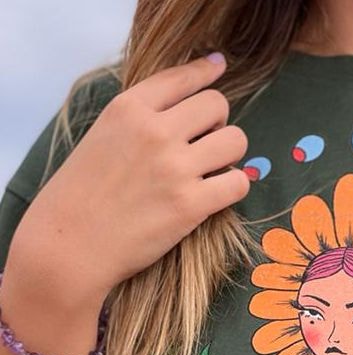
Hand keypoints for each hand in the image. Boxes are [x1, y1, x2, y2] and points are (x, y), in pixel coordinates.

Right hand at [11, 53, 249, 308]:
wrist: (70, 244)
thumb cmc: (81, 195)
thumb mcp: (102, 136)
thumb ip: (138, 120)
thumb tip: (183, 110)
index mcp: (128, 108)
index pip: (181, 77)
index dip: (206, 71)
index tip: (217, 68)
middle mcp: (154, 131)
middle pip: (217, 105)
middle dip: (218, 123)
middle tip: (204, 144)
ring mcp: (175, 167)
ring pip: (236, 140)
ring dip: (230, 155)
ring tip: (212, 170)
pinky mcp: (190, 204)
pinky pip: (238, 183)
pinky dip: (234, 187)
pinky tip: (217, 194)